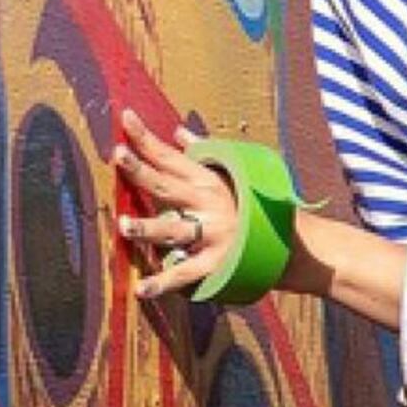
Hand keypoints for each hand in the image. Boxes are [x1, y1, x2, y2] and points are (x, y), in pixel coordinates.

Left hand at [108, 110, 240, 302]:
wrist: (288, 242)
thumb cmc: (249, 204)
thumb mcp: (229, 174)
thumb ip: (201, 153)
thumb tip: (178, 130)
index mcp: (206, 180)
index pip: (170, 156)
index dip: (146, 138)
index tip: (125, 117)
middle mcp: (207, 204)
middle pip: (167, 186)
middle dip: (142, 171)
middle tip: (119, 156)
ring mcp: (211, 234)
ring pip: (174, 230)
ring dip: (149, 228)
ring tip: (124, 225)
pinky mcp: (215, 264)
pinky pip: (186, 273)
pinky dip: (163, 282)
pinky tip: (142, 289)